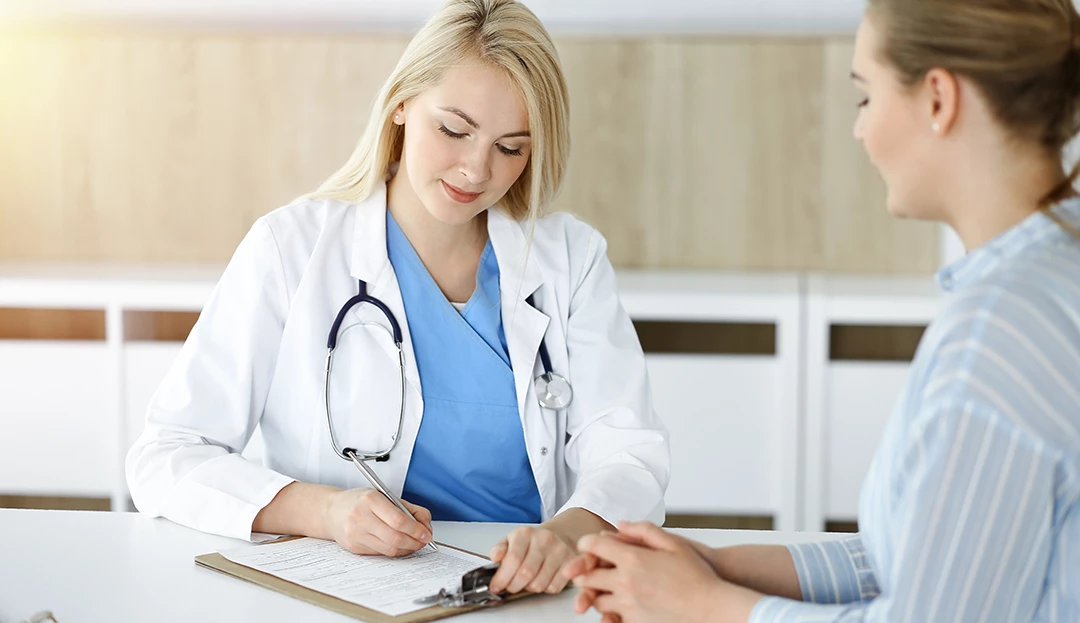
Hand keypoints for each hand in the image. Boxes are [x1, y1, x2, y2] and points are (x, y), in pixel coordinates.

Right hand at [322, 488, 432, 556]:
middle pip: (395, 537)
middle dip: (414, 542)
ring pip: (389, 549)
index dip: (416, 530)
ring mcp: (356, 534)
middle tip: (423, 541)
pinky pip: (380, 553)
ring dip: (407, 549)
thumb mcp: (385, 496)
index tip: (426, 533)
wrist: (331, 511)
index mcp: (370, 500)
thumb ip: (408, 508)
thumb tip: (426, 526)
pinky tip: (399, 546)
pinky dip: (394, 551)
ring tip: (413, 544)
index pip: (399, 520)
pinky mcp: (354, 547)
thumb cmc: (360, 501)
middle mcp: (361, 517)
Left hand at [487, 525, 576, 594]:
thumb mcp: (510, 541)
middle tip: (510, 586)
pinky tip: (542, 579)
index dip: (502, 577)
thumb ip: (499, 550)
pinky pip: (554, 587)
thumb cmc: (530, 543)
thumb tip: (495, 558)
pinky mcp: (571, 562)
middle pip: (526, 573)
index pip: (513, 559)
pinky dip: (545, 589)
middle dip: (513, 586)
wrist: (557, 536)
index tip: (496, 586)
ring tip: (527, 581)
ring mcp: (560, 550)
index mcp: (525, 533)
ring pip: (539, 584)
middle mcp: (544, 539)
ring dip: (529, 588)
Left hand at [569, 521, 759, 622]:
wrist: (711, 607)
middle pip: (588, 577)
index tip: (587, 546)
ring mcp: (628, 605)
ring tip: (603, 591)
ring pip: (597, 601)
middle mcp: (626, 582)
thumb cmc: (697, 576)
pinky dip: (611, 613)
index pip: (594, 547)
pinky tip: (618, 608)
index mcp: (633, 559)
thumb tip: (621, 525)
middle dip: (584, 573)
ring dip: (597, 595)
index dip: (587, 544)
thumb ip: (644, 530)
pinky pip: (613, 618)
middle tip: (585, 571)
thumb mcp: (673, 543)